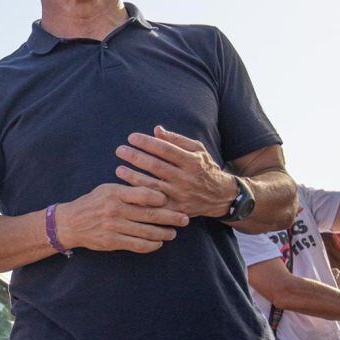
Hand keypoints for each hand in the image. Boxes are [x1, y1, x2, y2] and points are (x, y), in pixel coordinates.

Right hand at [55, 183, 188, 253]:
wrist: (70, 223)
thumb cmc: (93, 203)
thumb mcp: (107, 189)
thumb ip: (129, 189)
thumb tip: (156, 191)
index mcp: (115, 193)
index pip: (144, 194)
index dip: (161, 198)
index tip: (170, 200)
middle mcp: (115, 210)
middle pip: (150, 214)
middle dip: (171, 217)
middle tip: (184, 219)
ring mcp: (114, 227)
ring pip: (147, 232)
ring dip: (164, 233)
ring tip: (173, 233)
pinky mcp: (113, 241)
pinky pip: (138, 245)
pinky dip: (151, 245)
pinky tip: (158, 243)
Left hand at [115, 126, 235, 217]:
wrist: (221, 196)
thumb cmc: (205, 168)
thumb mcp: (197, 150)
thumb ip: (177, 140)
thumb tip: (156, 130)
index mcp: (192, 161)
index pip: (165, 149)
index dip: (147, 142)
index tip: (131, 137)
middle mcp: (187, 178)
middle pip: (156, 166)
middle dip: (136, 157)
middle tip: (120, 150)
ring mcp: (181, 195)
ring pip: (153, 186)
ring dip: (133, 177)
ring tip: (118, 169)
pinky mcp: (177, 209)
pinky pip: (155, 204)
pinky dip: (141, 198)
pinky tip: (127, 191)